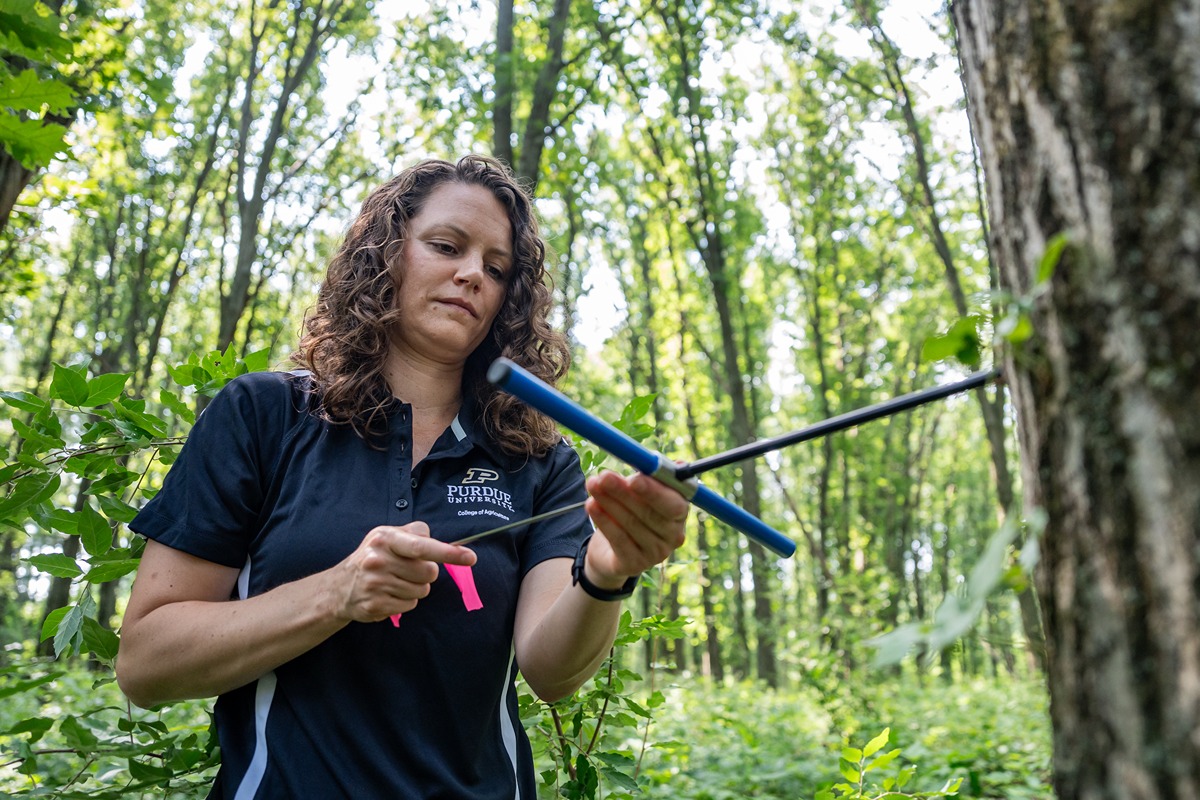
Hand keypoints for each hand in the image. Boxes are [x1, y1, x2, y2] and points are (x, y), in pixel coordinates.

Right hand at [324, 522, 476, 622]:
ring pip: (421, 591)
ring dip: (414, 588)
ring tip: (395, 582)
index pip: (421, 546)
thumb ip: (415, 533)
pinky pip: (410, 605)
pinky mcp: (376, 605)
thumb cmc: (373, 557)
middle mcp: (378, 560)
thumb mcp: (388, 536)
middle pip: (429, 573)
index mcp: (385, 539)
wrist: (340, 587)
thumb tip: (442, 541)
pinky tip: (389, 595)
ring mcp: (376, 585)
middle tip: (407, 570)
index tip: (470, 557)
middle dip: (426, 573)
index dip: (448, 552)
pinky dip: (405, 601)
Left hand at [582, 471, 688, 588]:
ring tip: (592, 485)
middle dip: (623, 492)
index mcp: (680, 513)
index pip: (674, 503)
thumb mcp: (641, 493)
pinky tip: (591, 505)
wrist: (614, 553)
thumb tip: (666, 462)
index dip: (654, 491)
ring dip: (609, 502)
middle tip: (604, 476)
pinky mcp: (635, 564)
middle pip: (649, 513)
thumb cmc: (633, 512)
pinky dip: (603, 520)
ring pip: (631, 524)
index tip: (633, 478)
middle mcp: (673, 535)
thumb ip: (651, 477)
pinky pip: (618, 540)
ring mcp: (656, 553)